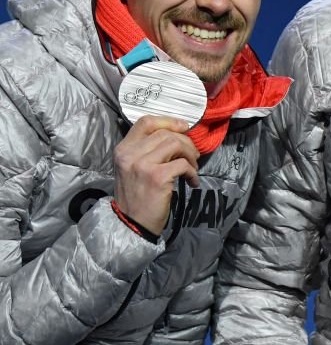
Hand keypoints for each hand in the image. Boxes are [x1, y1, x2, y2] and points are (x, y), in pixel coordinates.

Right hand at [113, 115, 199, 234]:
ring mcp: (142, 165)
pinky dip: (192, 173)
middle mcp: (130, 154)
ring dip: (191, 155)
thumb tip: (177, 135)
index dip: (168, 121)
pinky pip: (183, 165)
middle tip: (193, 156)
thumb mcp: (133, 168)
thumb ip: (147, 150)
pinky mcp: (157, 177)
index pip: (145, 122)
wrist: (131, 223)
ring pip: (176, 144)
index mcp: (123, 149)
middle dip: (186, 142)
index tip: (184, 127)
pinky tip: (192, 182)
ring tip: (193, 168)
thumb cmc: (136, 195)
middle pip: (166, 133)